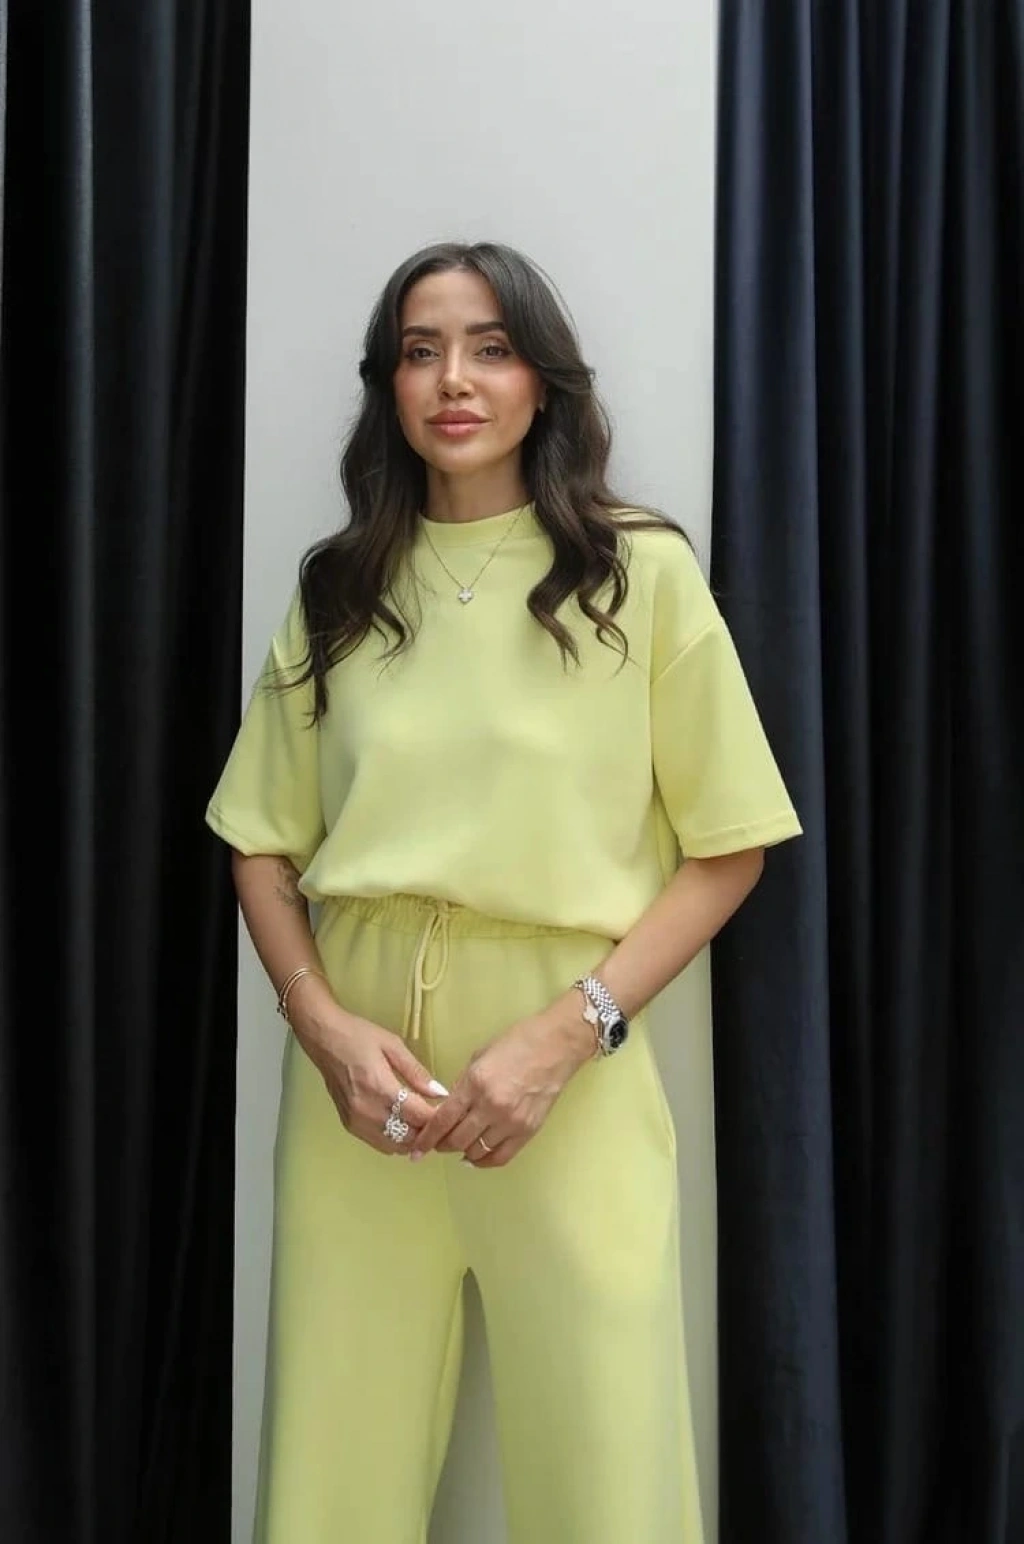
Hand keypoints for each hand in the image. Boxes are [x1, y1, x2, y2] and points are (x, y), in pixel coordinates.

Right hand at [289, 980, 446, 1155]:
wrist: (323, 1038)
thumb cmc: (359, 1036)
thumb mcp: (393, 1045)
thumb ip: (417, 1072)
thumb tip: (440, 1093)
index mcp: (380, 1088)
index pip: (417, 1116)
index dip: (438, 1118)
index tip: (451, 1113)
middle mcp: (367, 1111)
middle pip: (407, 1137)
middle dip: (428, 1131)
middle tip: (441, 1119)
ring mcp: (356, 1121)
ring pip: (394, 1146)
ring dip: (412, 1139)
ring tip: (424, 1123)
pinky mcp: (349, 1126)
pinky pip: (379, 1143)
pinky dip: (395, 1140)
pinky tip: (404, 1126)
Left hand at [410, 994, 594, 1168]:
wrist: (557, 1045)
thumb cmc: (518, 1042)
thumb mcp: (479, 1057)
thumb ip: (462, 1085)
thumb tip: (448, 1108)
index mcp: (476, 1083)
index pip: (443, 1120)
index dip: (426, 1138)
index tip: (416, 1148)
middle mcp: (491, 1106)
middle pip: (456, 1140)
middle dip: (441, 1145)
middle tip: (435, 1145)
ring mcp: (511, 1121)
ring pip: (476, 1151)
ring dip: (461, 1152)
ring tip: (456, 1147)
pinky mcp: (528, 1131)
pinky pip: (500, 1157)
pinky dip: (483, 1161)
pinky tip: (475, 1157)